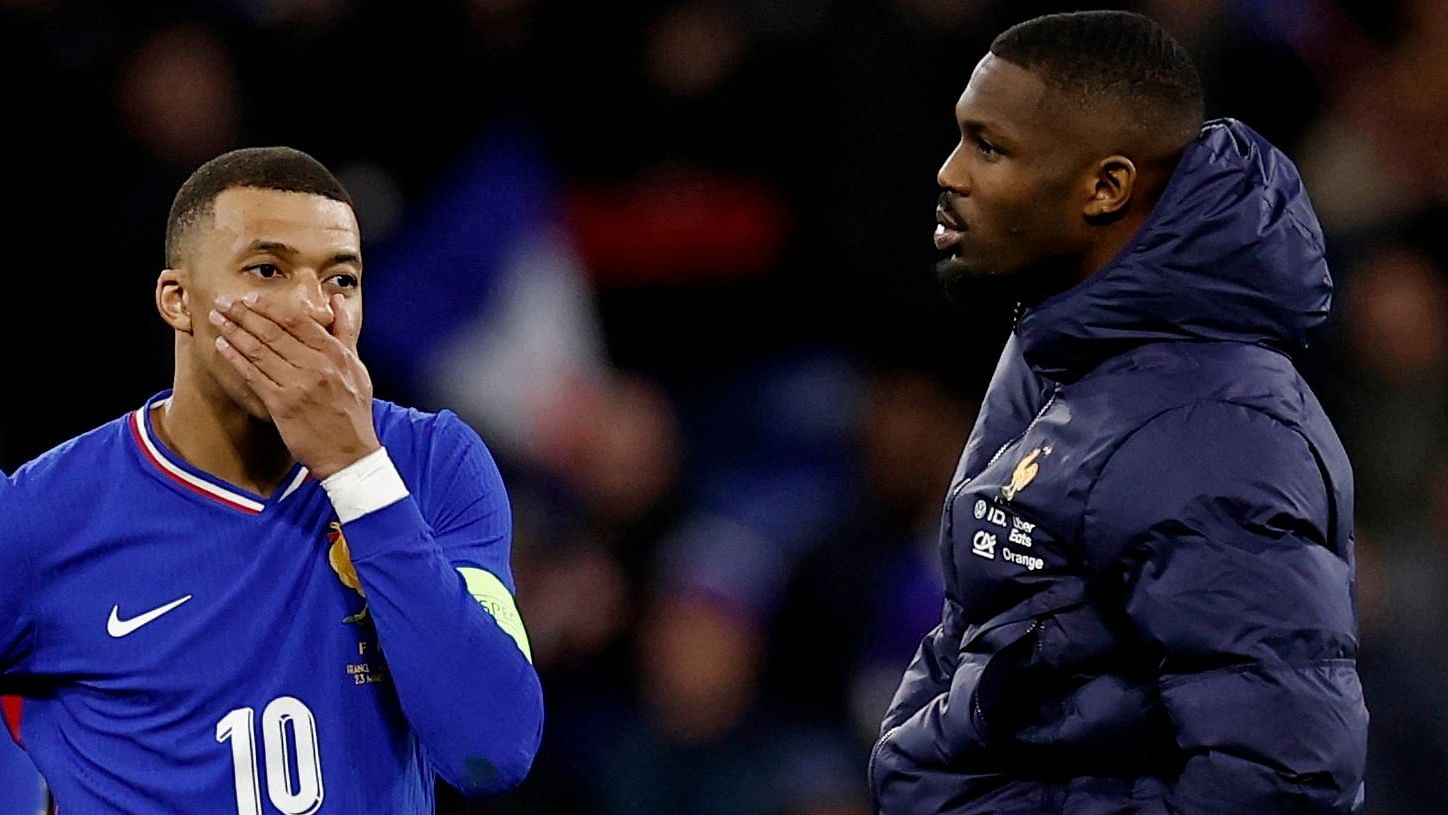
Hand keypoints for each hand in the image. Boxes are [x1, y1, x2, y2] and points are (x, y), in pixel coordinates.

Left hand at [210, 293, 379, 478]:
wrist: (349, 454)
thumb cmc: (353, 411)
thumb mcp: (357, 367)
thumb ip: (345, 332)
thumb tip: (337, 301)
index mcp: (335, 354)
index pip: (297, 321)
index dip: (270, 308)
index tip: (250, 298)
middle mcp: (317, 366)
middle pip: (274, 332)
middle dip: (244, 314)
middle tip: (223, 302)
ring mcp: (298, 385)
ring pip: (260, 351)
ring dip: (235, 332)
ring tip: (218, 319)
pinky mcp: (282, 405)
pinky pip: (254, 376)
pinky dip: (236, 359)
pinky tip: (223, 347)